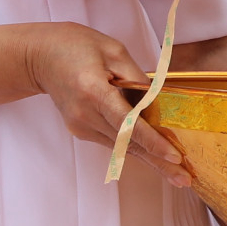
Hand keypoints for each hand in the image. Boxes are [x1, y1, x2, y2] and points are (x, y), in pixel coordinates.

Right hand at [22, 22, 192, 186]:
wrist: (41, 57)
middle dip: (159, 162)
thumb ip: (137, 78)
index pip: (128, 123)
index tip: (174, 155)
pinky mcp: (82, 131)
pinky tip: (156, 158)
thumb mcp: (113, 51)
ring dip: (151, 161)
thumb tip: (158, 102)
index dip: (152, 141)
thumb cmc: (77, 46)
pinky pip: (114, 141)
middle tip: (185, 179)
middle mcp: (85, 115)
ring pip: (123, 147)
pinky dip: (136, 148)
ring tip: (177, 175)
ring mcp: (81, 127)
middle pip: (128, 143)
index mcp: (93, 92)